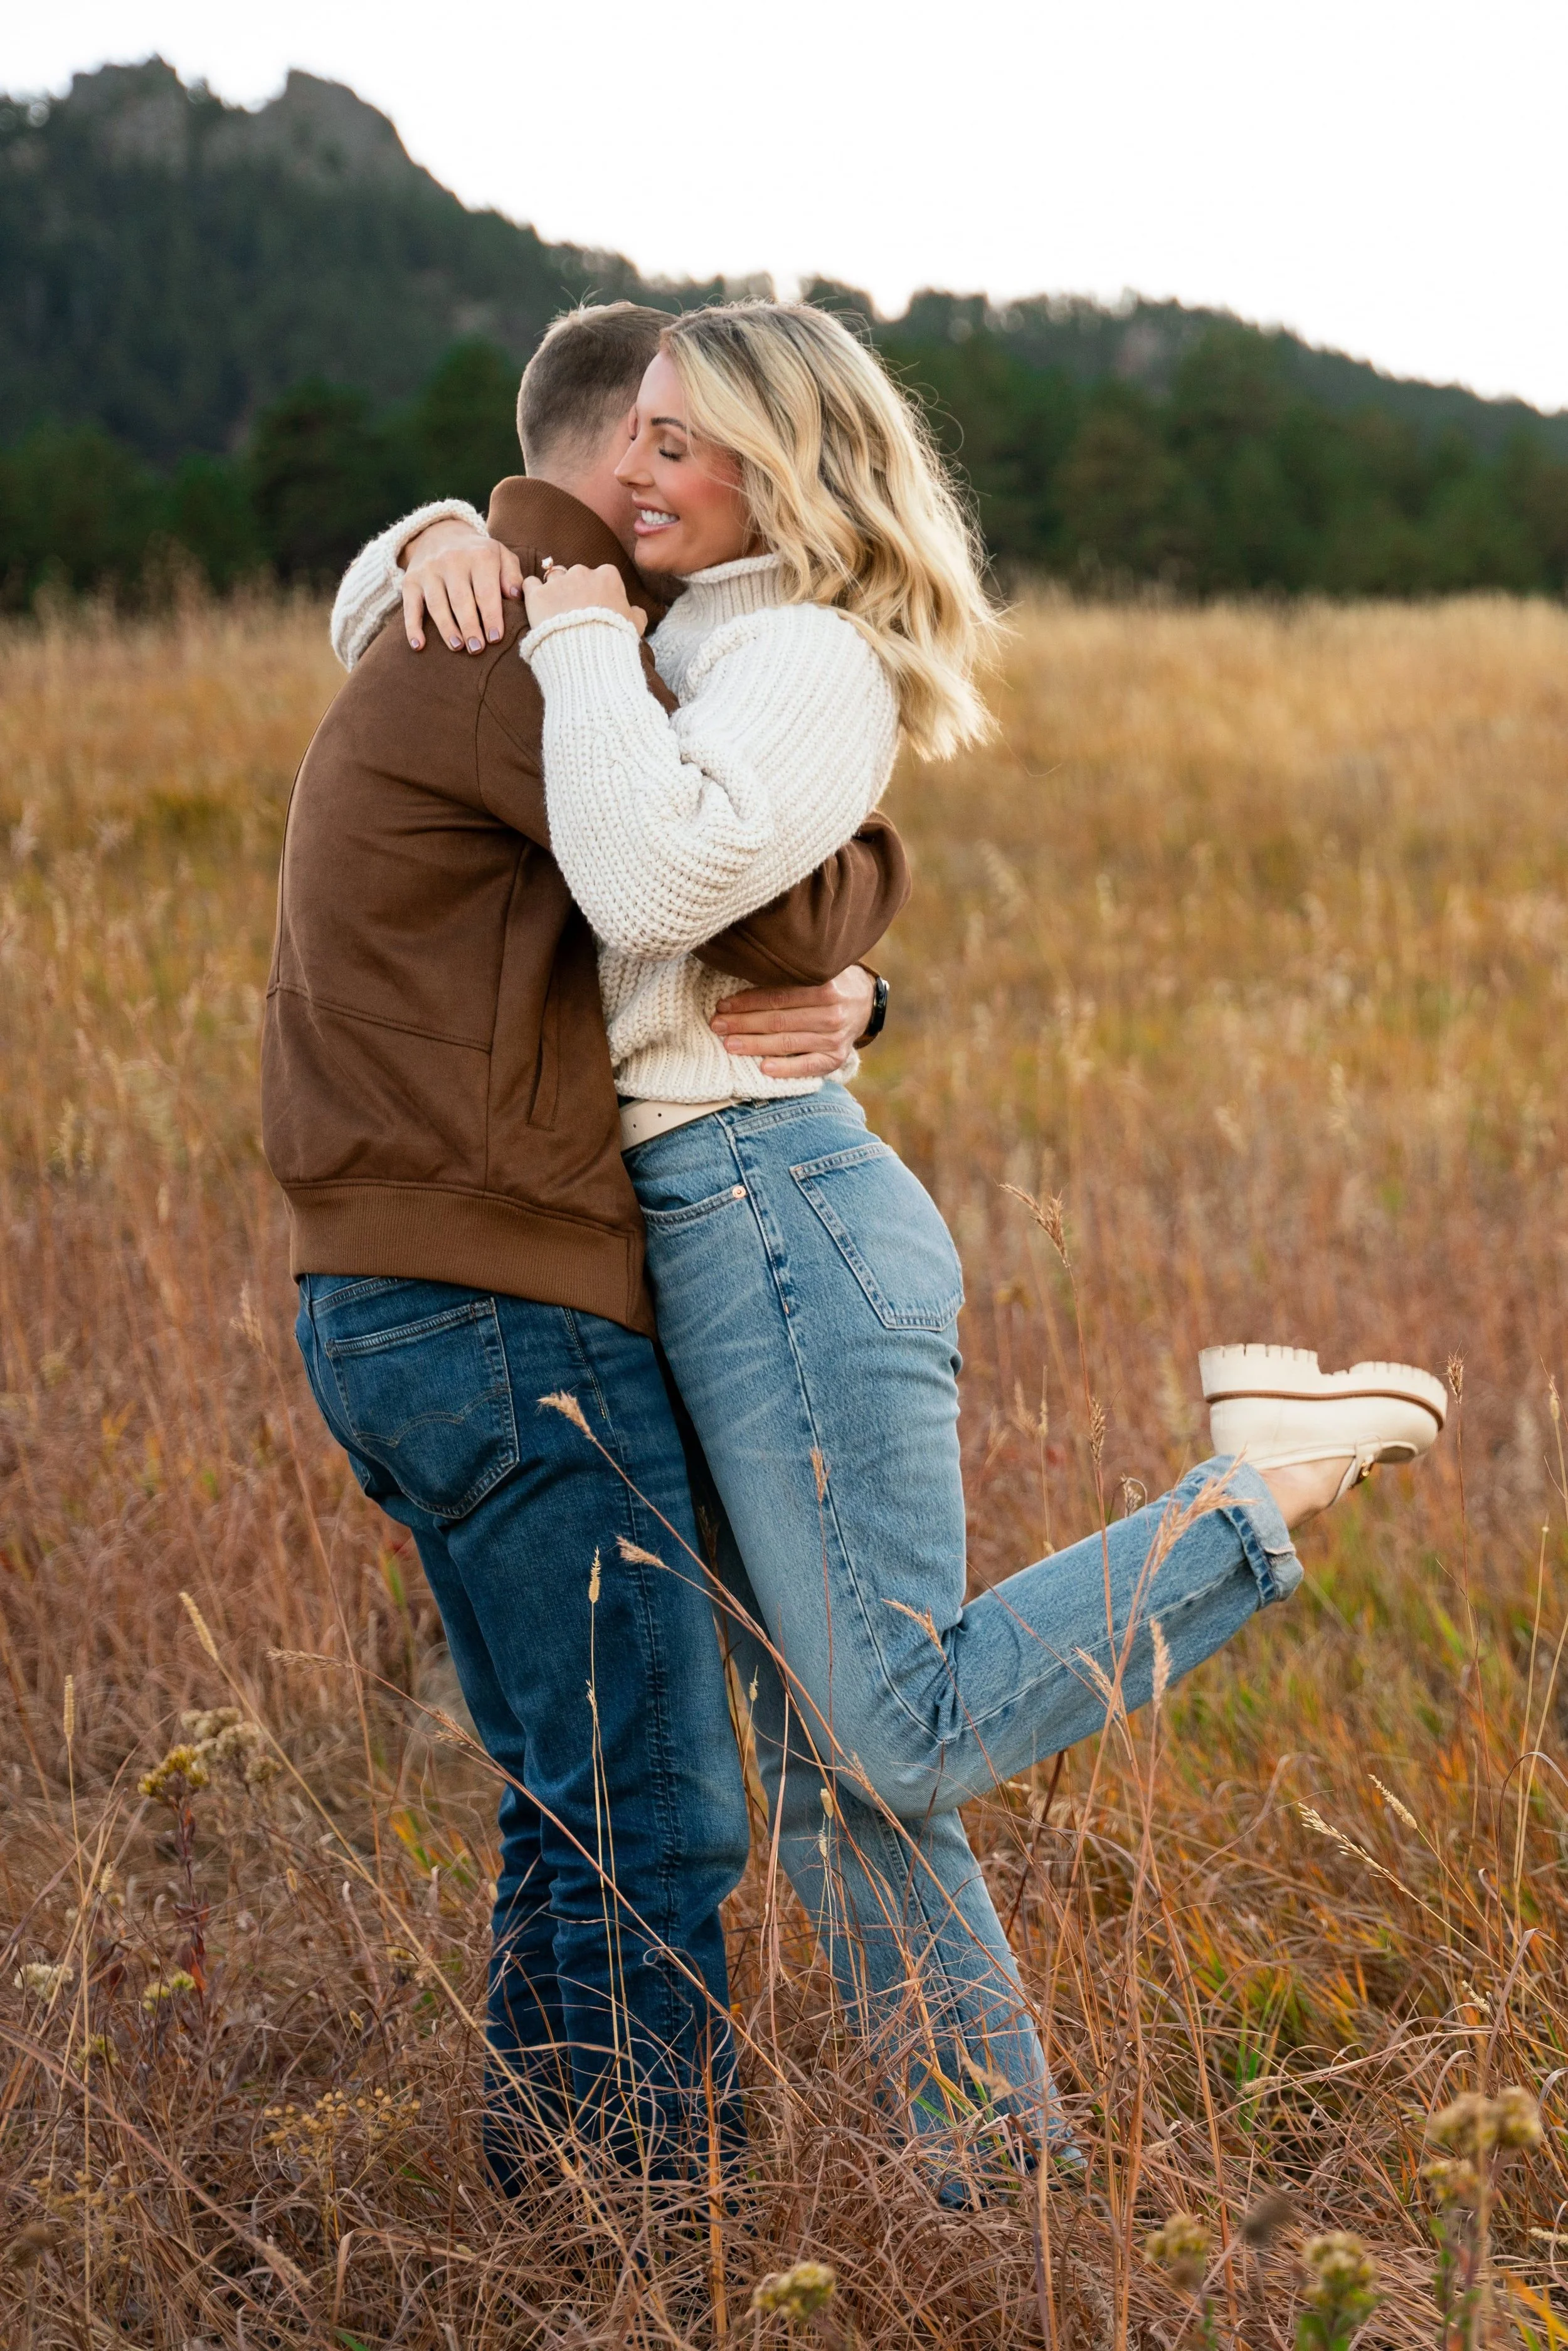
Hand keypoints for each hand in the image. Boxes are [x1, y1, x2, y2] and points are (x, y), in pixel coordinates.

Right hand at [401, 523, 523, 652]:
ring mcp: (428, 571)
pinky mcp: (410, 580)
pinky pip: (410, 606)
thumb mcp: (500, 555)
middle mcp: (451, 561)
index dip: (491, 616)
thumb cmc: (478, 554)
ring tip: (457, 647)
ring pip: (437, 605)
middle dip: (470, 627)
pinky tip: (418, 645)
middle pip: (460, 600)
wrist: (440, 533)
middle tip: (477, 649)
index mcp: (479, 556)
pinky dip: (412, 626)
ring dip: (447, 629)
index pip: (485, 591)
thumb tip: (516, 595)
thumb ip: (512, 574)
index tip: (495, 638)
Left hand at [522, 562, 643, 634]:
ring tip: (554, 613)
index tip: (594, 608)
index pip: (601, 576)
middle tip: (573, 614)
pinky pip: (530, 584)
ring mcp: (558, 583)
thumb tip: (636, 611)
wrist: (589, 657)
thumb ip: (636, 613)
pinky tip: (536, 607)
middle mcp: (582, 573)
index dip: (597, 592)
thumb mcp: (635, 626)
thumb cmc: (615, 641)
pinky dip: (532, 593)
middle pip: (575, 575)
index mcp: (607, 576)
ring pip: (552, 577)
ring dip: (553, 591)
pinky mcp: (537, 595)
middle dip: (574, 590)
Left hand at [709, 966, 876, 1078]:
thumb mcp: (818, 969)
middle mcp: (832, 1014)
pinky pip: (807, 1066)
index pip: (778, 996)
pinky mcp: (836, 1058)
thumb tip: (745, 971)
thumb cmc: (831, 983)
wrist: (866, 1002)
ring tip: (729, 1044)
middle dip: (743, 1023)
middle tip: (717, 1025)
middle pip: (779, 1020)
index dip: (748, 1002)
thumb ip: (791, 973)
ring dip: (755, 1045)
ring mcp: (835, 1038)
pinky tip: (764, 1068)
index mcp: (826, 987)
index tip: (723, 1006)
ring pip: (787, 1042)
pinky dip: (786, 1068)